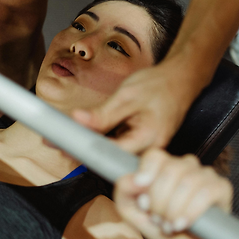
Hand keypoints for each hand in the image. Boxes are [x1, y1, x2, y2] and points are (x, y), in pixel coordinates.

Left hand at [73, 61, 195, 152]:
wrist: (181, 80)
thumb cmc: (160, 85)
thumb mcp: (128, 96)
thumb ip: (103, 113)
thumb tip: (78, 121)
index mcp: (148, 141)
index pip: (111, 154)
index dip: (85, 151)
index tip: (64, 146)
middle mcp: (148, 151)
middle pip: (110, 158)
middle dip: (84, 152)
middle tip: (57, 143)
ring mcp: (144, 149)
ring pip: (112, 154)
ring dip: (91, 146)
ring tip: (66, 137)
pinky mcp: (140, 144)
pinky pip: (117, 146)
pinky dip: (101, 139)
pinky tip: (85, 133)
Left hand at [114, 149, 231, 238]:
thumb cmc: (157, 225)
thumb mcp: (130, 211)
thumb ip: (124, 191)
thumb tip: (134, 179)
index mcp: (163, 166)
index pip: (155, 156)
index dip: (147, 174)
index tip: (143, 198)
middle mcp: (184, 165)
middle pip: (170, 170)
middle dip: (160, 200)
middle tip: (157, 219)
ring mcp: (204, 174)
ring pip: (187, 181)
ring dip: (174, 209)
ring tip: (168, 226)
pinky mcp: (221, 188)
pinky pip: (206, 192)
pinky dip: (191, 211)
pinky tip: (182, 224)